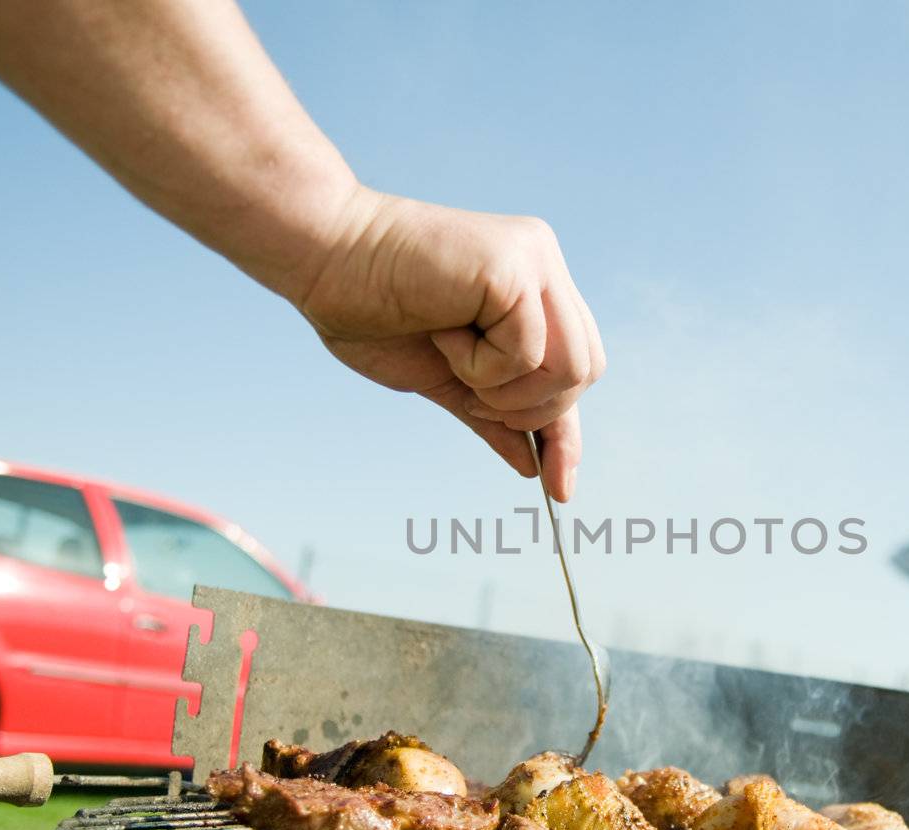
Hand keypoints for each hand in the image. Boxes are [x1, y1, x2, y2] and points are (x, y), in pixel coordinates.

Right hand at [297, 189, 604, 501]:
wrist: (323, 261)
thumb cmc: (373, 312)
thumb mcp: (447, 379)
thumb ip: (493, 416)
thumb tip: (533, 467)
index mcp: (533, 288)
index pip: (577, 368)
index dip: (567, 432)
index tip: (560, 490)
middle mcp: (545, 267)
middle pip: (585, 372)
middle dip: (531, 409)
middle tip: (471, 393)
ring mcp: (535, 261)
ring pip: (569, 367)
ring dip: (505, 389)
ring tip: (455, 357)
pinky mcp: (515, 264)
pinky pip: (528, 352)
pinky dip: (481, 364)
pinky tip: (443, 333)